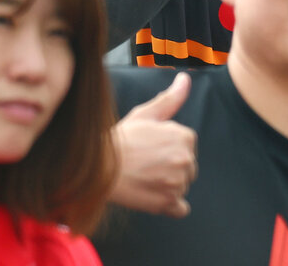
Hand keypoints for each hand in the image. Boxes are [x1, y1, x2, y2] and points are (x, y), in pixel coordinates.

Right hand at [110, 73, 197, 217]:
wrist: (100, 167)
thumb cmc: (122, 138)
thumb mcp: (145, 114)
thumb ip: (170, 99)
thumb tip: (186, 79)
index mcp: (185, 137)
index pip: (187, 145)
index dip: (168, 146)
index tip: (151, 148)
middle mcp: (186, 160)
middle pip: (187, 166)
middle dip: (171, 166)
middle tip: (146, 163)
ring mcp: (178, 183)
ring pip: (182, 185)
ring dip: (168, 184)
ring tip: (145, 177)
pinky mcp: (168, 203)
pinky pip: (180, 208)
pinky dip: (171, 205)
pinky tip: (154, 195)